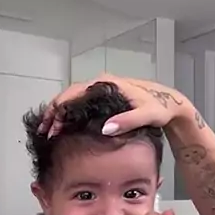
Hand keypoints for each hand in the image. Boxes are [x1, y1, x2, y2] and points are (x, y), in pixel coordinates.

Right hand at [39, 73, 190, 137]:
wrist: (170, 104)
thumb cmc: (159, 108)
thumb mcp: (146, 116)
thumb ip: (127, 122)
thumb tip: (105, 129)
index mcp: (106, 84)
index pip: (74, 93)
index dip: (60, 109)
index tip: (51, 125)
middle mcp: (101, 84)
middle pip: (69, 95)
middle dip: (54, 112)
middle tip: (44, 131)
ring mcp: (102, 89)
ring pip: (73, 99)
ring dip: (60, 113)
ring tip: (50, 130)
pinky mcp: (104, 97)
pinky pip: (81, 103)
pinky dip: (69, 113)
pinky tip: (65, 125)